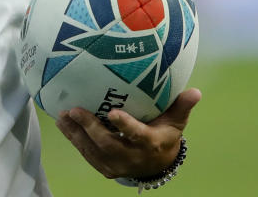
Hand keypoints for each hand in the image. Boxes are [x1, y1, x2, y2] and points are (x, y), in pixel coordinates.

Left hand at [55, 88, 201, 178]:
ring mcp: (116, 165)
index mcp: (149, 144)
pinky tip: (63, 124)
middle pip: (108, 145)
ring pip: (93, 151)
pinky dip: (74, 139)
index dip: (125, 126)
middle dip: (90, 128)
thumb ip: (182, 106)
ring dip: (76, 134)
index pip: (137, 136)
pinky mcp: (104, 168)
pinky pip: (87, 154)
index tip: (113, 112)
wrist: (156, 165)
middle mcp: (132, 157)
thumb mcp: (175, 122)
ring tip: (62, 116)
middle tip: (75, 110)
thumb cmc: (164, 134)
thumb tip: (195, 91)